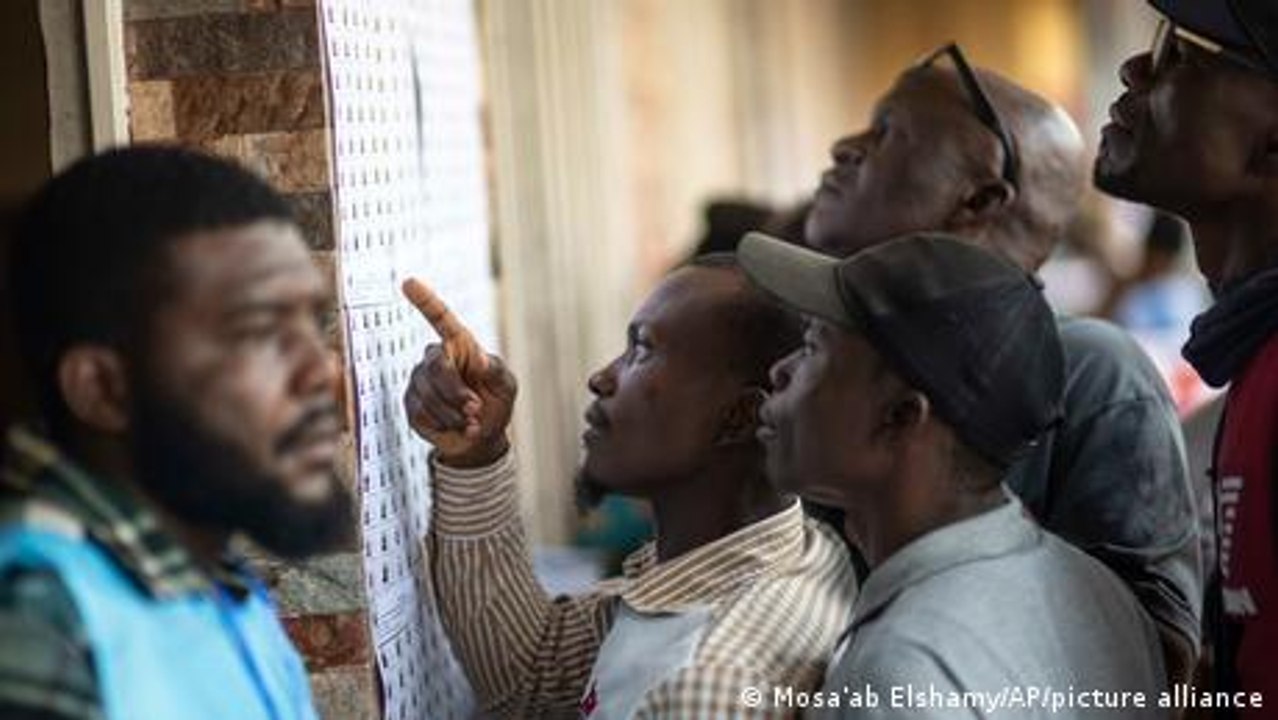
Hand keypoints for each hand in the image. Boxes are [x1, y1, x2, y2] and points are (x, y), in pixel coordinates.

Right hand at [402, 278, 516, 466]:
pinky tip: (457, 426)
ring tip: (472, 422)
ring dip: (455, 413)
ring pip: (429, 394)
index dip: (425, 301)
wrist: (482, 438)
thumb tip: (480, 359)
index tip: (409, 282)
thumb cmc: (495, 403)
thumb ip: (496, 371)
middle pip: (437, 367)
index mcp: (459, 345)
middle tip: (476, 409)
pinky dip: (445, 424)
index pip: (440, 318)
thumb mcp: (506, 386)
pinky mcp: (412, 403)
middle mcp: (435, 358)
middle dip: (458, 392)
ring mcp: (420, 380)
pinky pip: (422, 412)